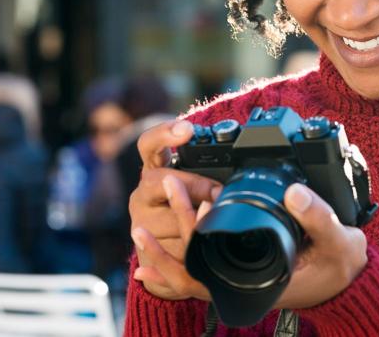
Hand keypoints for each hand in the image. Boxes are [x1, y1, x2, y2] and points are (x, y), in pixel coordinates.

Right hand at [129, 120, 220, 300]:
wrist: (166, 250)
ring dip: (196, 222)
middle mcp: (142, 192)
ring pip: (167, 218)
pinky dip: (190, 249)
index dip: (165, 134)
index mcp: (154, 170)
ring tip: (217, 225)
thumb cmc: (190, 211)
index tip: (187, 129)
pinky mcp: (143, 247)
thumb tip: (238, 178)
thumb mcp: (198, 187)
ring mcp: (140, 219)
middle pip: (158, 180)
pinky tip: (204, 250)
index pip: (149, 144)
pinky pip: (170, 248)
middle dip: (193, 186)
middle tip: (219, 192)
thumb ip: (210, 176)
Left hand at [137, 175, 367, 308]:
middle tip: (165, 194)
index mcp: (260, 283)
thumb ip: (317, 216)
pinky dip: (177, 269)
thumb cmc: (342, 264)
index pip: (209, 274)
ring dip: (166, 256)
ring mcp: (237, 284)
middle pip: (191, 273)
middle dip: (169, 241)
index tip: (194, 205)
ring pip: (191, 276)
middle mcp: (242, 288)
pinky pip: (200, 276)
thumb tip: (293, 192)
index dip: (192, 242)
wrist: (350, 281)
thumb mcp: (337, 240)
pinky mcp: (239, 275)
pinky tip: (153, 263)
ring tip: (142, 233)